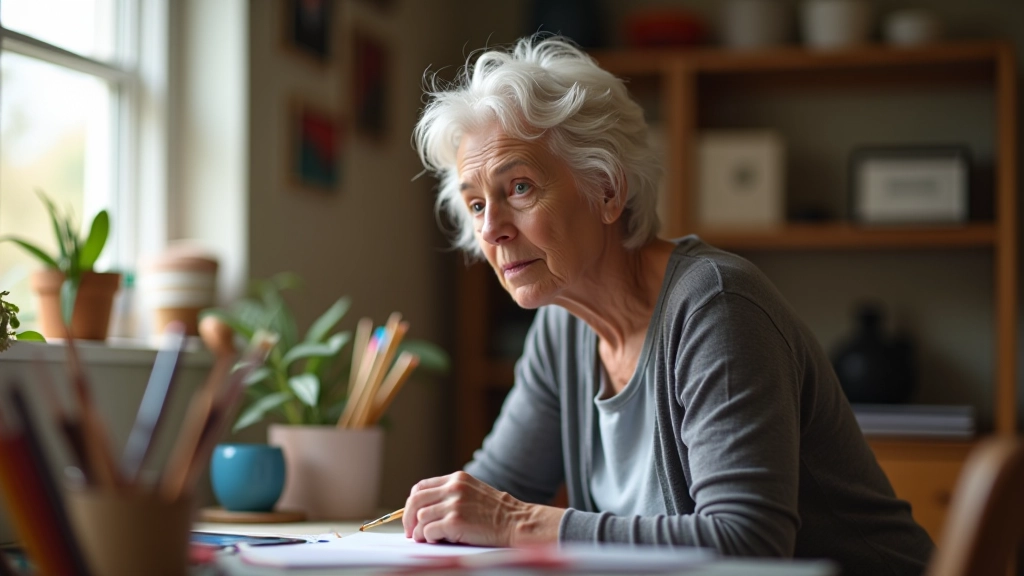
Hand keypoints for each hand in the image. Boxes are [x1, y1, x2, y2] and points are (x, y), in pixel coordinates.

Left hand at [402, 471, 562, 546]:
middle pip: (415, 500)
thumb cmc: (496, 513)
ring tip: (428, 538)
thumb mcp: (473, 492)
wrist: (516, 522)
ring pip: (420, 518)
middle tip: (410, 532)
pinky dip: (429, 538)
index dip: (411, 503)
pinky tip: (438, 540)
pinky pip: (428, 531)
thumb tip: (424, 511)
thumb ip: (451, 495)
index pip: (420, 487)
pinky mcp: (455, 522)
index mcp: (457, 479)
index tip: (411, 516)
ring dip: (420, 532)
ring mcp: (454, 504)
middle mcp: (453, 488)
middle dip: (407, 518)